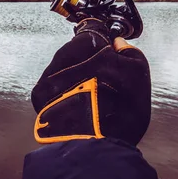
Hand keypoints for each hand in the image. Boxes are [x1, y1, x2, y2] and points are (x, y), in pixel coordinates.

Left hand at [31, 18, 150, 146]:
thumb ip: (129, 53)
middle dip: (88, 61)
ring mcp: (48, 75)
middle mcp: (62, 57)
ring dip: (74, 76)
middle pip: (75, 52)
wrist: (94, 145)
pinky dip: (63, 91)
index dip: (103, 43)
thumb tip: (119, 45)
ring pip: (63, 68)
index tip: (109, 50)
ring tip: (91, 94)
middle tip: (103, 77)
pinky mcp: (39, 95)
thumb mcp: (138, 75)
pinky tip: (77, 102)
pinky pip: (53, 85)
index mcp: (86, 46)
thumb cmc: (118, 110)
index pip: (93, 34)